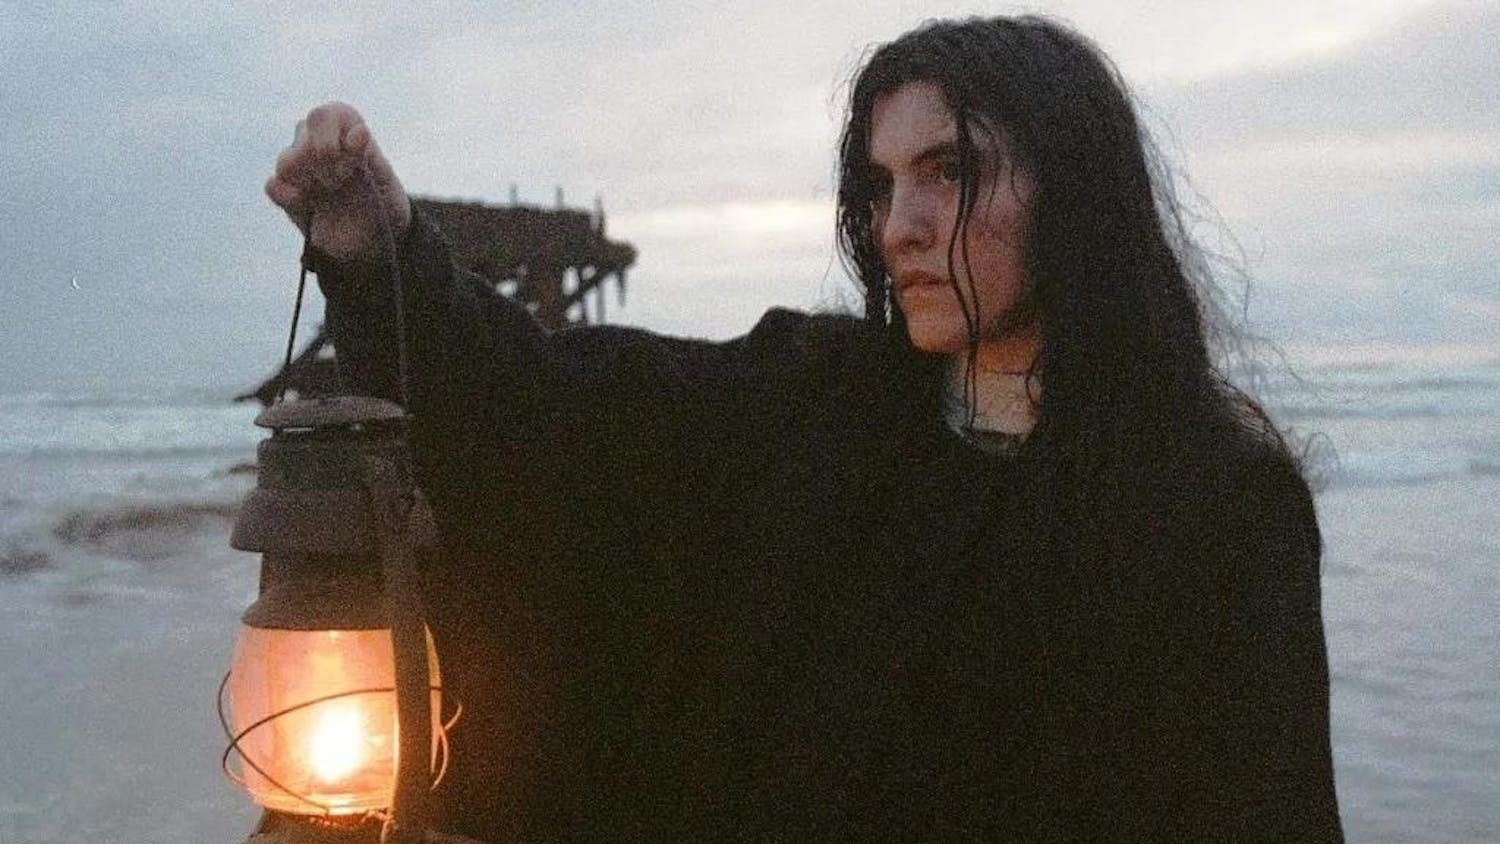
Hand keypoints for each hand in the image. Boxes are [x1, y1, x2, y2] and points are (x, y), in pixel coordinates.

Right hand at [265, 102, 411, 263]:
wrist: (377, 239)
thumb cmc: (384, 201)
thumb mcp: (383, 178)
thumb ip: (367, 155)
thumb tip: (360, 131)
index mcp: (342, 127)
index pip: (324, 116)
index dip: (333, 140)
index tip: (352, 164)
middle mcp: (315, 140)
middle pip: (302, 136)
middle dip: (325, 162)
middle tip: (343, 181)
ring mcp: (298, 166)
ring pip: (286, 161)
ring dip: (309, 181)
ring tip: (332, 192)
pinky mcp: (287, 192)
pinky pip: (273, 186)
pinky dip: (286, 195)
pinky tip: (304, 202)